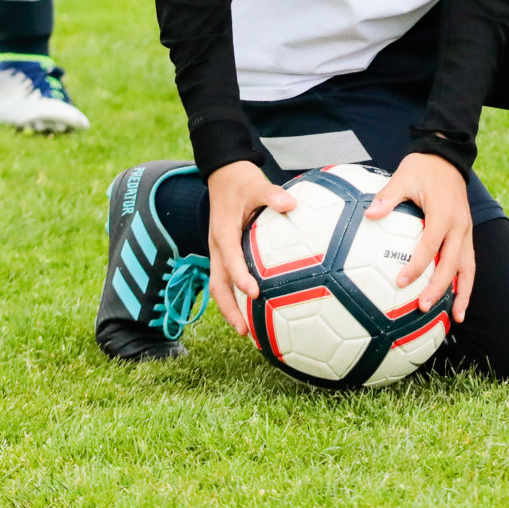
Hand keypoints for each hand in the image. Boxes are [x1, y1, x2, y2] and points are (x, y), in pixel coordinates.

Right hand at [204, 161, 297, 336]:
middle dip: (228, 309)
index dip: (240, 277)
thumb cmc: (241, 182)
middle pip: (218, 285)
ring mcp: (219, 253)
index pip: (230, 260)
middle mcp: (217, 247)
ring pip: (220, 286)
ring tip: (247, 332)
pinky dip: (236, 297)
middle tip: (245, 331)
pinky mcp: (225, 254)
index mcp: (223, 232)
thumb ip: (272, 194)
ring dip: (230, 309)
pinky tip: (254, 311)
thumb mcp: (256, 184)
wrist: (224, 176)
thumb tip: (291, 203)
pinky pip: (228, 280)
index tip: (254, 293)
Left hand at [367, 151, 475, 321]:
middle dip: (440, 288)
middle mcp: (460, 225)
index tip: (401, 282)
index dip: (417, 265)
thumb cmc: (422, 168)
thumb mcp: (403, 177)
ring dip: (464, 293)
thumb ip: (387, 197)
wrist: (448, 156)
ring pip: (468, 267)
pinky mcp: (467, 233)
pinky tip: (459, 300)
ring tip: (457, 317)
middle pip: (453, 263)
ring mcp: (466, 230)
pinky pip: (469, 262)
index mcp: (443, 214)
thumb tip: (369, 215)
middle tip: (423, 307)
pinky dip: (465, 282)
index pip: (430, 245)